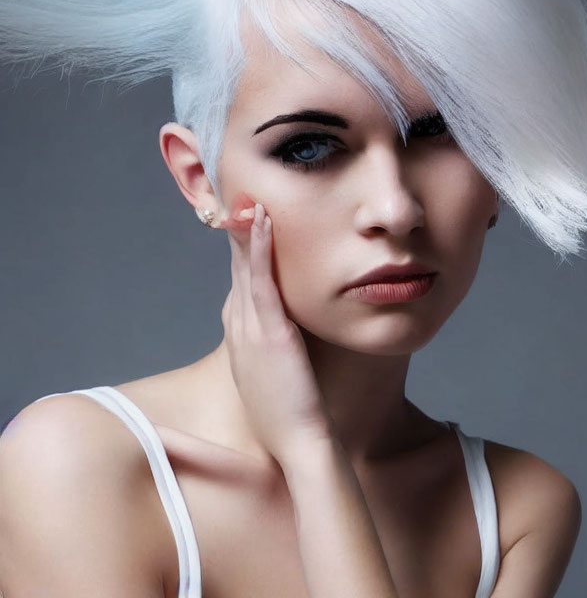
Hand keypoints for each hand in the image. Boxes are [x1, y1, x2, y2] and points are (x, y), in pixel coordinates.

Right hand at [219, 197, 333, 465]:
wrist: (297, 442)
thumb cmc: (288, 413)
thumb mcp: (270, 374)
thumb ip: (270, 346)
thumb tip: (278, 326)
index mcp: (240, 335)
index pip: (238, 282)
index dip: (238, 251)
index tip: (242, 221)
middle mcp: (239, 326)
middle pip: (236, 269)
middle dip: (235, 232)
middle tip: (237, 196)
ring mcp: (252, 328)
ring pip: (244, 269)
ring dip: (243, 230)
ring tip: (245, 196)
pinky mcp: (270, 332)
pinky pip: (262, 283)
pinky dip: (259, 250)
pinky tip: (261, 222)